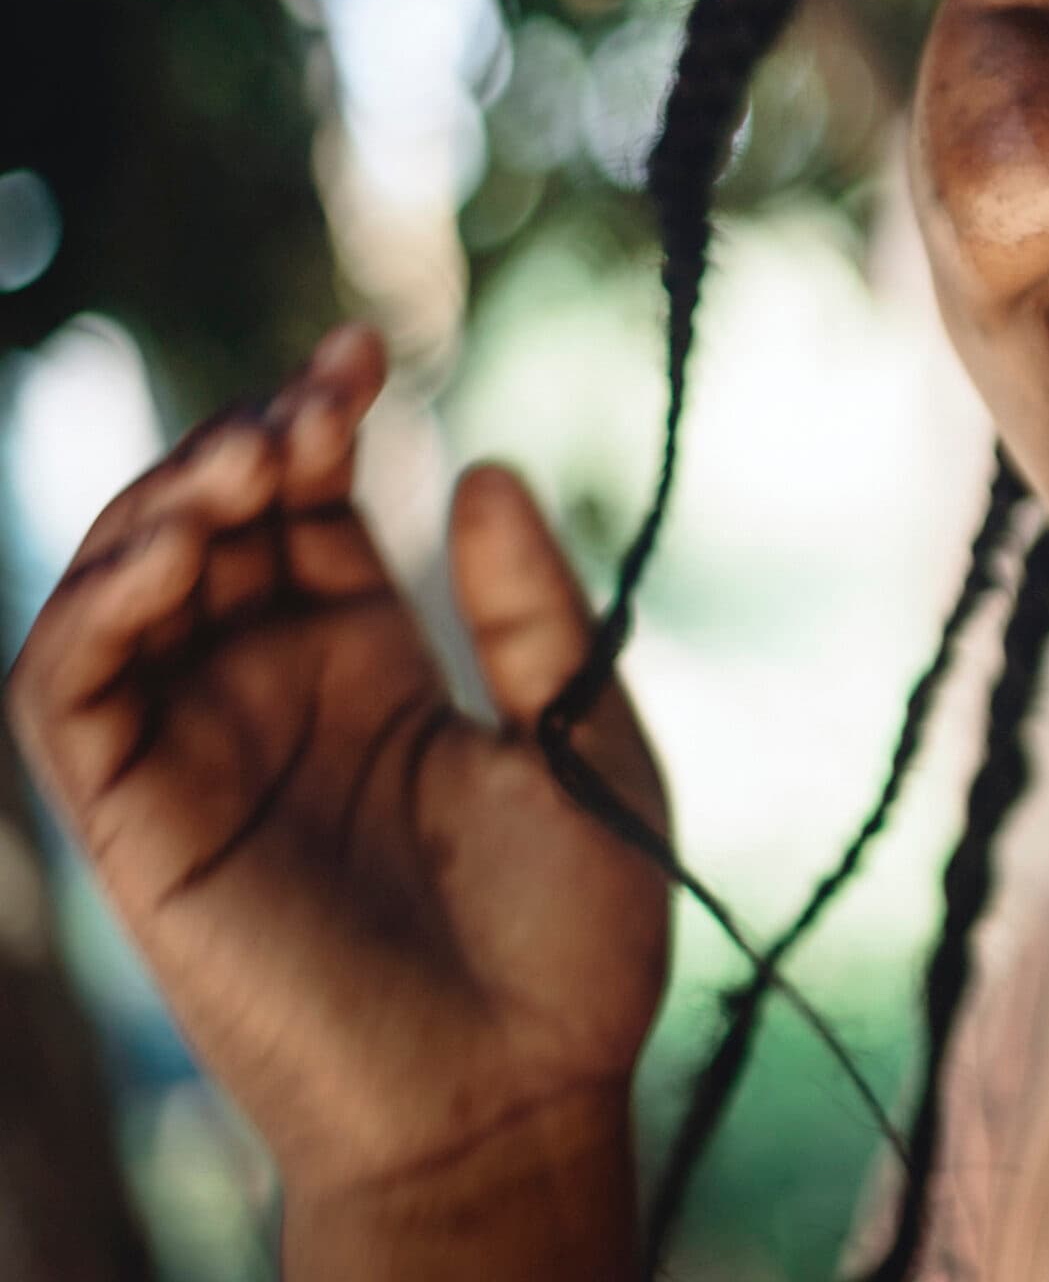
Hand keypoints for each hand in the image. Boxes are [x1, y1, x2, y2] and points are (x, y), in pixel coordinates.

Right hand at [3, 325, 670, 1207]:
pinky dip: (95, 608)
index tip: (364, 355)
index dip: (312, 425)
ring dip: (164, 503)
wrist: (522, 1095)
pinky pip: (67, 698)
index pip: (304, 515)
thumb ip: (527, 610)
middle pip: (208, 530)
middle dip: (247, 443)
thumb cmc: (570, 936)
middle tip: (322, 402)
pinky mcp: (140, 828)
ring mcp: (198, 760)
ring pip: (119, 592)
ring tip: (254, 460)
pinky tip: (175, 552)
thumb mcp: (579, 738)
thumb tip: (478, 463)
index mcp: (368, 671)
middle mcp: (270, 700)